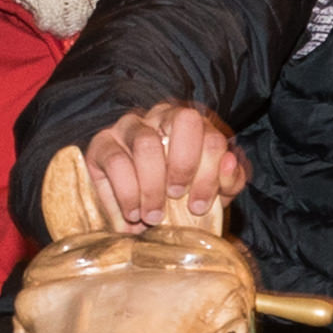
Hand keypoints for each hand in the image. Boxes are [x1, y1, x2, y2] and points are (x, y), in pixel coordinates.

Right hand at [77, 102, 246, 234]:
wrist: (138, 211)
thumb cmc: (180, 196)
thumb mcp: (210, 192)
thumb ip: (229, 180)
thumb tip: (230, 162)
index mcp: (193, 126)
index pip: (211, 135)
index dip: (210, 172)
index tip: (199, 206)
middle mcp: (162, 116)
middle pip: (184, 120)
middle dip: (185, 165)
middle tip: (177, 197)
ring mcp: (130, 126)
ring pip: (147, 143)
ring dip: (152, 186)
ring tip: (153, 216)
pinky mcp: (102, 144)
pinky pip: (116, 162)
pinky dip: (127, 193)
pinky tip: (133, 214)